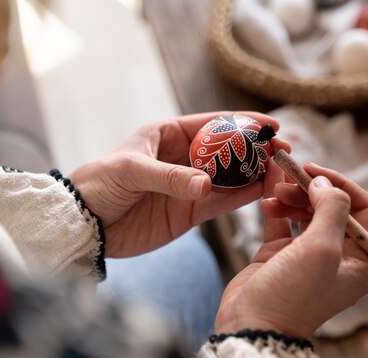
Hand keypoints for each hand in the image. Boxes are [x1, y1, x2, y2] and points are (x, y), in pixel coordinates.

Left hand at [70, 112, 287, 257]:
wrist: (83, 224)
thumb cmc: (99, 184)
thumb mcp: (130, 172)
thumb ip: (169, 177)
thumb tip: (207, 185)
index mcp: (169, 134)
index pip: (214, 123)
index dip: (245, 123)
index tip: (271, 126)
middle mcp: (184, 158)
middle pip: (230, 151)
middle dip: (257, 150)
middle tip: (284, 153)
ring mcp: (189, 186)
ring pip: (231, 178)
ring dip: (256, 175)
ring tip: (282, 173)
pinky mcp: (189, 212)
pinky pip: (222, 203)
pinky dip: (243, 198)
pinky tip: (264, 193)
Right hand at [215, 160, 367, 338]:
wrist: (252, 327)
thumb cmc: (293, 295)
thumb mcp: (322, 249)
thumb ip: (332, 209)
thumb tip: (325, 183)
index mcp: (362, 261)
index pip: (363, 210)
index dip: (340, 185)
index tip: (313, 171)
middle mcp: (340, 256)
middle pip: (332, 207)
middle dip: (312, 189)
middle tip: (290, 176)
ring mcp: (310, 255)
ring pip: (306, 211)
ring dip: (292, 197)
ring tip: (274, 195)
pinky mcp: (282, 255)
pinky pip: (284, 221)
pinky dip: (277, 206)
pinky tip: (267, 195)